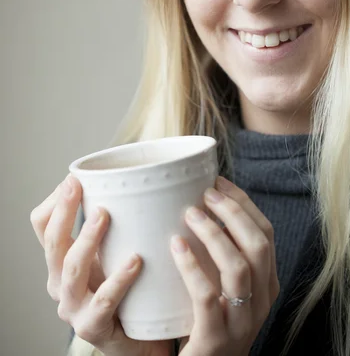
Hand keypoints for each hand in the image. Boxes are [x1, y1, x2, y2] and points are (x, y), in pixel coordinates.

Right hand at [30, 175, 172, 355]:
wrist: (141, 338)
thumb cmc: (129, 290)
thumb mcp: (113, 251)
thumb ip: (115, 223)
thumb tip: (131, 179)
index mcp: (61, 259)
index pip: (42, 224)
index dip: (55, 201)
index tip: (74, 178)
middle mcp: (60, 282)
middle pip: (52, 242)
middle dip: (64, 211)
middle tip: (78, 186)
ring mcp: (73, 307)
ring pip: (70, 270)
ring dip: (85, 239)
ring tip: (104, 215)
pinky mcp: (93, 327)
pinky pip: (103, 301)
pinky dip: (119, 279)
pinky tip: (135, 260)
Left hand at [170, 176, 279, 355]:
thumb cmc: (210, 320)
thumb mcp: (228, 287)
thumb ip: (224, 255)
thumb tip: (202, 204)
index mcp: (267, 283)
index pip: (266, 233)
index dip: (244, 203)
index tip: (218, 182)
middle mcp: (261, 301)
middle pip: (258, 245)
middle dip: (233, 211)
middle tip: (205, 193)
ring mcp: (242, 321)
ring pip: (238, 268)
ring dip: (214, 233)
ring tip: (190, 214)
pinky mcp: (216, 338)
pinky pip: (207, 296)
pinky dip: (191, 266)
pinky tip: (176, 245)